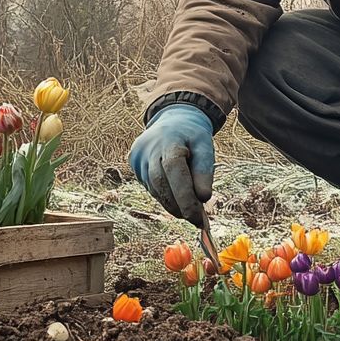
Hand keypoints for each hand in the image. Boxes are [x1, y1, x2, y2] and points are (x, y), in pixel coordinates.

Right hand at [129, 104, 214, 226]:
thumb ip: (205, 171)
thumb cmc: (192, 136)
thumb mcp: (205, 147)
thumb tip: (203, 198)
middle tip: (196, 219)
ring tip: (189, 210)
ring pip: (155, 189)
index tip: (198, 217)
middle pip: (161, 184)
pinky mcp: (134, 164)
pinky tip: (176, 197)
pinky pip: (150, 186)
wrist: (172, 120)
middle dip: (179, 205)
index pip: (174, 171)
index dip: (185, 196)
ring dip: (172, 203)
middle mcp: (149, 150)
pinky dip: (164, 196)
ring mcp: (138, 157)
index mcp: (169, 141)